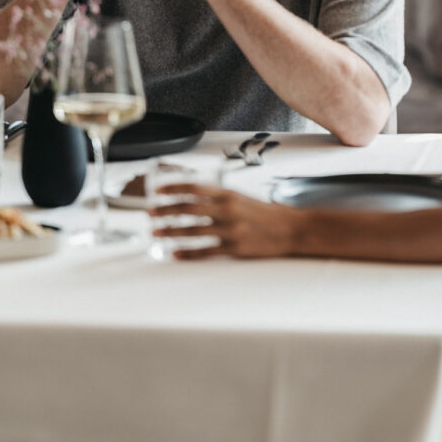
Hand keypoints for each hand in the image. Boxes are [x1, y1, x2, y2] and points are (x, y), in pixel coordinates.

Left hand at [149, 183, 298, 259]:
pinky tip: (176, 254)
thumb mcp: (241, 197)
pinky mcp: (234, 247)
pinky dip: (188, 253)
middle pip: (188, 208)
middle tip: (151, 213)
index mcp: (229, 193)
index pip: (194, 187)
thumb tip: (191, 197)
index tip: (158, 191)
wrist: (291, 229)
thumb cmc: (265, 213)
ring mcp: (231, 229)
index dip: (173, 188)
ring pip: (192, 230)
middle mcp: (228, 209)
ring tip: (156, 233)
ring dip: (171, 231)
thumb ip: (218, 196)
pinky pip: (205, 251)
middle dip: (165, 210)